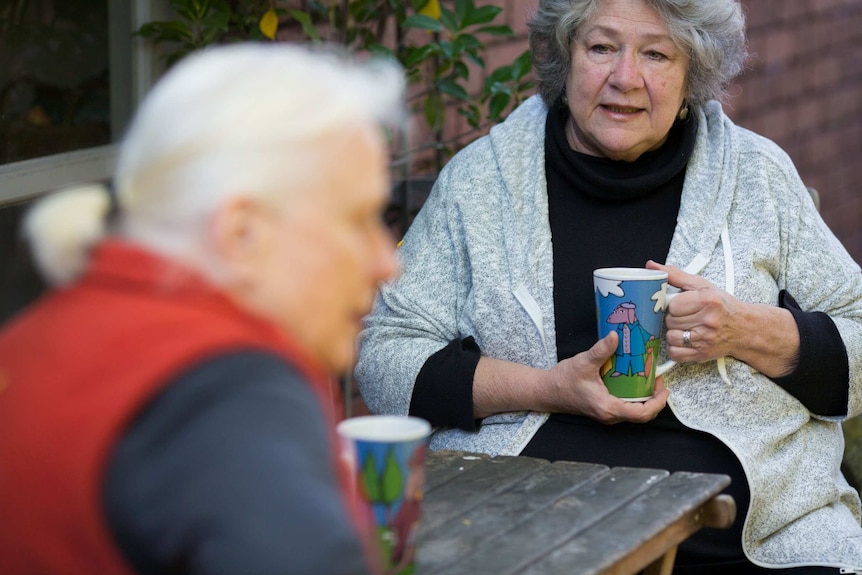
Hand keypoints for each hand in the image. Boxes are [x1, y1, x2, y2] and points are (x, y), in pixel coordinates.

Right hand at [545, 332, 668, 423]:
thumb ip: (601, 350)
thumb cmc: (563, 381)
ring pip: (633, 412)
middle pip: (641, 415)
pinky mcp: (603, 409)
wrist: (546, 391)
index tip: (663, 387)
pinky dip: (634, 397)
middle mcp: (609, 415)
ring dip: (645, 398)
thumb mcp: (583, 362)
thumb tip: (616, 335)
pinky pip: (625, 407)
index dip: (657, 402)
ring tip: (649, 379)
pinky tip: (634, 382)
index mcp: (607, 407)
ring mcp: (606, 413)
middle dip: (654, 399)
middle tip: (657, 379)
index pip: (641, 413)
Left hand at [646, 260, 737, 363]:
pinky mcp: (702, 354)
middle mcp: (708, 321)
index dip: (674, 305)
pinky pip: (675, 353)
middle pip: (670, 321)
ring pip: (671, 337)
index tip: (682, 305)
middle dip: (674, 318)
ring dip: (674, 333)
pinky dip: (675, 347)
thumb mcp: (701, 286)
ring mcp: (705, 340)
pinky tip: (684, 340)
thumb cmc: (721, 305)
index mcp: (707, 301)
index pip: (673, 306)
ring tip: (685, 328)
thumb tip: (651, 265)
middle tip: (686, 316)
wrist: (744, 328)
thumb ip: (675, 275)